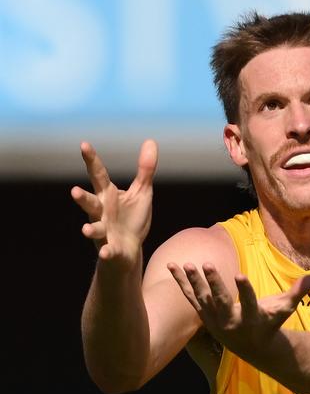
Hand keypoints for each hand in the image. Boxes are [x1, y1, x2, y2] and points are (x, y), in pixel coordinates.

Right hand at [71, 140, 157, 268]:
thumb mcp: (142, 191)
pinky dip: (107, 252)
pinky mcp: (111, 248)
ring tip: (85, 229)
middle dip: (82, 198)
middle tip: (74, 191)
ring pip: (94, 228)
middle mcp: (101, 212)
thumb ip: (145, 169)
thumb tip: (151, 141)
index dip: (91, 160)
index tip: (84, 145)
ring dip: (90, 228)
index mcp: (108, 195)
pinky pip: (108, 250)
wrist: (129, 250)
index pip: (99, 175)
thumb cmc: (132, 218)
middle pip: (90, 203)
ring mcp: (104, 231)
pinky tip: (106, 252)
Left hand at [167, 262, 309, 356]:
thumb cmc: (270, 322)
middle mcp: (231, 321)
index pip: (249, 303)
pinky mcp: (204, 315)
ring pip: (202, 299)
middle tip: (208, 265)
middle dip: (214, 284)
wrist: (251, 347)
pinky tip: (172, 266)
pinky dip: (181, 283)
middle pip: (221, 301)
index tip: (239, 275)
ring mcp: (215, 319)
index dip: (244, 290)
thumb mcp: (286, 308)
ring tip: (187, 264)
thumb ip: (299, 291)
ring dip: (194, 281)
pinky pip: (190, 297)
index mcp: (252, 318)